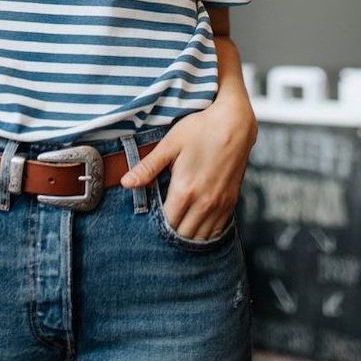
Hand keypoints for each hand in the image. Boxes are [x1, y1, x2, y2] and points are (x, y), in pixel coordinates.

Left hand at [120, 97, 257, 239]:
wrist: (234, 123)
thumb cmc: (200, 129)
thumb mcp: (169, 144)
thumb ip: (148, 167)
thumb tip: (125, 183)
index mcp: (185, 190)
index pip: (167, 224)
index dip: (156, 225)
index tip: (149, 218)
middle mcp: (204, 202)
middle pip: (183, 235)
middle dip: (170, 232)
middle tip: (160, 221)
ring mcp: (220, 204)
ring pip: (201, 237)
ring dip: (188, 235)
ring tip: (177, 224)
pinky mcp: (231, 201)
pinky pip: (218, 230)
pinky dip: (205, 233)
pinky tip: (196, 223)